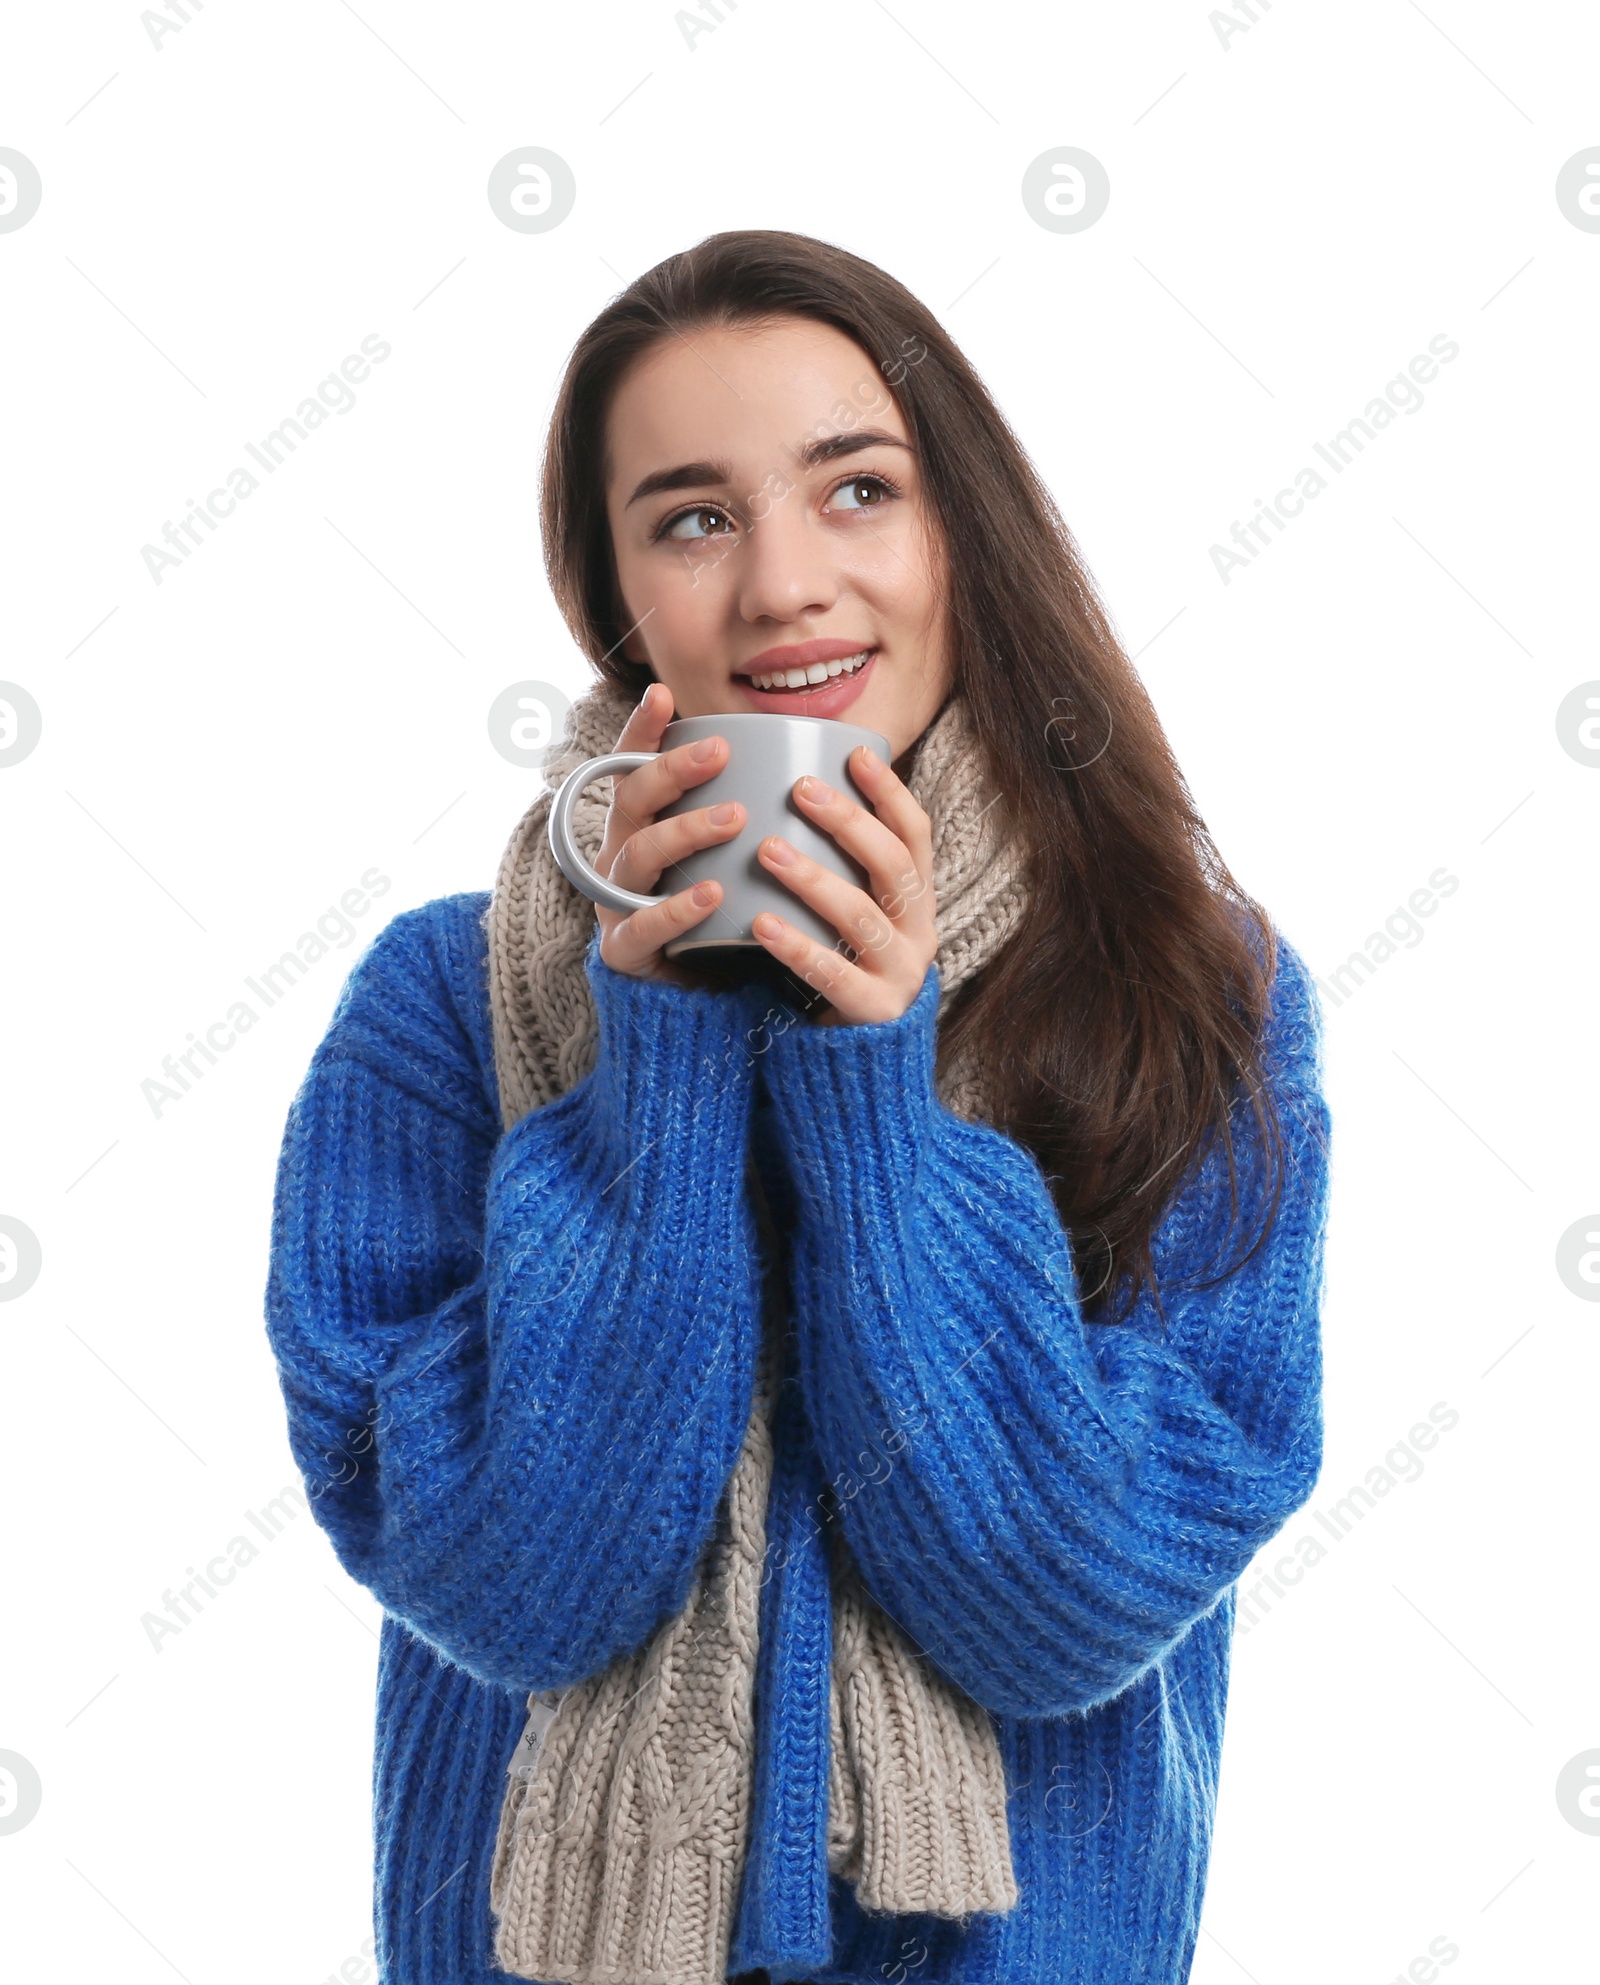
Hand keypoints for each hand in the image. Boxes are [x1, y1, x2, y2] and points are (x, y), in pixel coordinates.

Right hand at [591, 683, 746, 985]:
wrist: (704, 1000)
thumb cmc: (724, 914)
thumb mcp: (734, 858)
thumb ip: (749, 811)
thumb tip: (806, 756)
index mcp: (642, 827)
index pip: (633, 768)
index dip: (641, 732)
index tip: (662, 694)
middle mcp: (620, 857)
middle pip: (631, 801)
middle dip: (671, 771)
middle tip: (720, 752)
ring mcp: (616, 904)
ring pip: (637, 857)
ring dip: (685, 831)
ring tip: (734, 818)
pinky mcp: (625, 952)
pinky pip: (641, 927)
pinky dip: (675, 909)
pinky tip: (710, 894)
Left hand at [749, 744, 936, 1024]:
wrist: (856, 1066)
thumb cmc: (840, 971)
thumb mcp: (850, 917)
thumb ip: (838, 871)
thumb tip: (790, 792)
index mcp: (916, 901)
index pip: (915, 835)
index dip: (889, 793)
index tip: (853, 754)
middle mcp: (920, 933)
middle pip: (893, 866)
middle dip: (849, 823)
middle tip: (800, 790)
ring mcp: (901, 975)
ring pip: (863, 916)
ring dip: (814, 878)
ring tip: (768, 849)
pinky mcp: (873, 1014)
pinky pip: (833, 974)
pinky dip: (796, 945)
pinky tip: (760, 922)